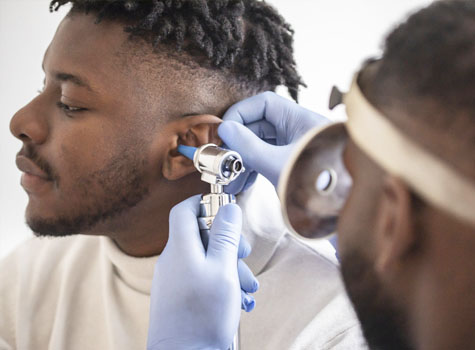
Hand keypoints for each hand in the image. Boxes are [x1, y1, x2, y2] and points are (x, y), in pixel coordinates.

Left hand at [147, 195, 258, 349]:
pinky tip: (237, 300)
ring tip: (247, 288)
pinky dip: (220, 283)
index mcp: (180, 248)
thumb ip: (225, 236)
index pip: (184, 210)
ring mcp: (173, 280)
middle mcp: (172, 261)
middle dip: (228, 243)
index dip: (204, 203)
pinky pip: (200, 279)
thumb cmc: (203, 316)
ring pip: (204, 260)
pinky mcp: (177, 297)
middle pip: (200, 236)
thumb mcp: (223, 269)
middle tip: (245, 256)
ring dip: (229, 268)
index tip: (225, 209)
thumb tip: (228, 207)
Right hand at [219, 91, 327, 191]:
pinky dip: (255, 168)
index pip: (264, 103)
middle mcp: (299, 130)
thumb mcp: (276, 164)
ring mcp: (297, 148)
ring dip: (244, 158)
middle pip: (261, 125)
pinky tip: (243, 183)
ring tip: (230, 177)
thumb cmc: (317, 185)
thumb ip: (248, 145)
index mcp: (300, 120)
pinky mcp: (295, 165)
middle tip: (224, 156)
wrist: (343, 208)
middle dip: (239, 141)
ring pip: (264, 144)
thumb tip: (225, 129)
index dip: (241, 113)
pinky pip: (270, 159)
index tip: (225, 131)